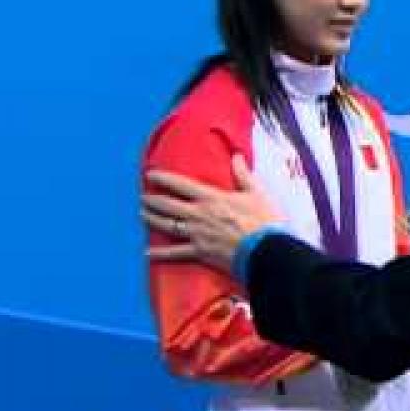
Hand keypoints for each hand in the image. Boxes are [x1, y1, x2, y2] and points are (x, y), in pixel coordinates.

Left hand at [143, 154, 283, 272]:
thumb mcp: (257, 193)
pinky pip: (175, 253)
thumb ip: (243, 174)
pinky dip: (160, 254)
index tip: (150, 174)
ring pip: (167, 225)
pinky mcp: (199, 252)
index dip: (164, 178)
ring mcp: (197, 234)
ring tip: (142, 214)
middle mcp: (199, 214)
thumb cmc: (264, 221)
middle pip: (168, 205)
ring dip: (152, 219)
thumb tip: (236, 156)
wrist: (266, 250)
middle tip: (143, 197)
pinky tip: (147, 253)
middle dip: (153, 200)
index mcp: (212, 198)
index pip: (181, 185)